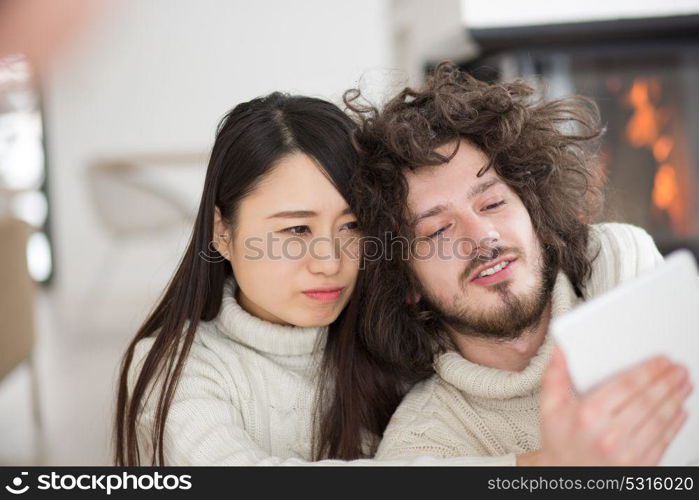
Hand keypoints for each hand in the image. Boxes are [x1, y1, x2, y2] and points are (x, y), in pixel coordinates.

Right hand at [519, 346, 691, 465]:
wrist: (566, 476)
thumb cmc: (560, 441)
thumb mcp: (550, 407)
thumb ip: (555, 375)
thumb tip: (558, 350)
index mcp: (588, 415)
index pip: (626, 386)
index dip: (648, 370)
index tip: (660, 360)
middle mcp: (609, 434)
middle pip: (647, 400)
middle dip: (667, 381)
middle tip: (678, 368)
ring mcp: (626, 452)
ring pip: (659, 420)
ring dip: (675, 399)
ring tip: (684, 384)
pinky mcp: (639, 466)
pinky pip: (663, 441)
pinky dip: (675, 424)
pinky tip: (679, 410)